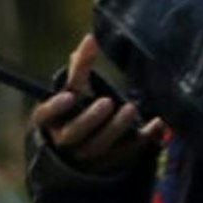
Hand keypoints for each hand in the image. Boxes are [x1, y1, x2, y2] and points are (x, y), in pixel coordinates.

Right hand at [31, 33, 166, 173]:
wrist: (81, 149)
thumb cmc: (74, 111)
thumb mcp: (72, 90)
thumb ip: (80, 68)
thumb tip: (90, 39)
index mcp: (50, 122)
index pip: (45, 116)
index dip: (55, 108)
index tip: (69, 96)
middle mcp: (65, 142)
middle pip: (75, 135)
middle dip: (91, 119)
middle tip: (108, 103)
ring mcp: (86, 157)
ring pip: (99, 147)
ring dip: (116, 129)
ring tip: (131, 109)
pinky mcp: (109, 164)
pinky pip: (126, 154)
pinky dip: (143, 139)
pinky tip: (157, 124)